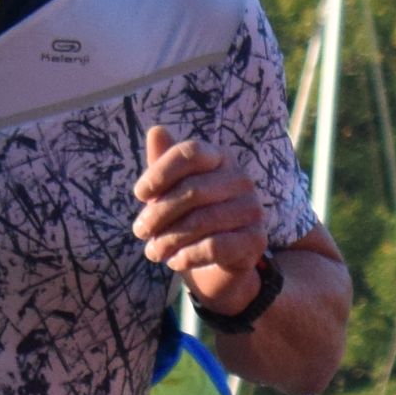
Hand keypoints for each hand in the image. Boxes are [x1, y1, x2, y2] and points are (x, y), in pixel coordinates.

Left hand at [132, 124, 272, 307]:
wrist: (219, 263)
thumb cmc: (191, 218)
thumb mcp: (172, 191)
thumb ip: (163, 164)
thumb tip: (156, 131)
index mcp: (219, 158)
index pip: (190, 153)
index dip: (160, 172)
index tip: (139, 195)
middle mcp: (240, 179)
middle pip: (192, 190)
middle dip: (159, 213)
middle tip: (139, 232)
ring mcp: (252, 209)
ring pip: (202, 221)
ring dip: (169, 240)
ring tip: (153, 252)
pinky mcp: (256, 239)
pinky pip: (215, 246)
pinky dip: (189, 256)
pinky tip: (175, 261)